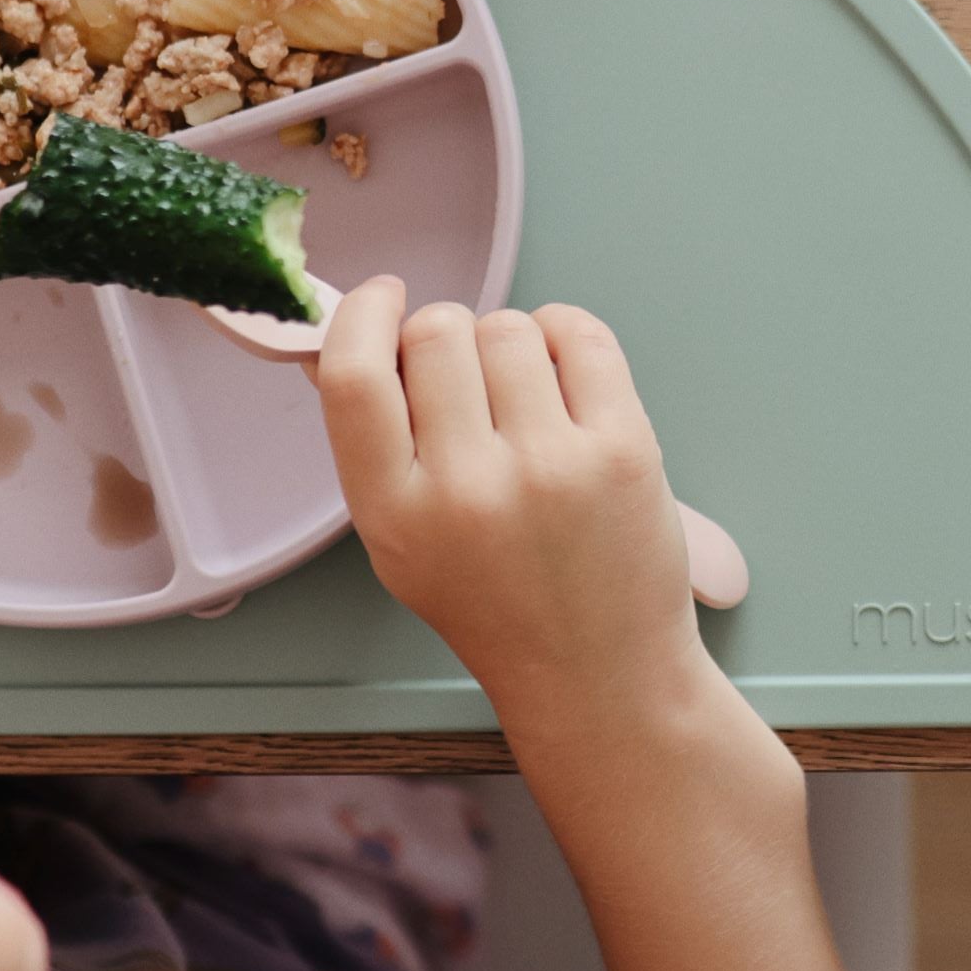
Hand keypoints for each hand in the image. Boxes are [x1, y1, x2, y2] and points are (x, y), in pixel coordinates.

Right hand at [316, 278, 710, 722]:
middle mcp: (466, 488)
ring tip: (523, 399)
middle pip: (434, 333)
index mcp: (393, 514)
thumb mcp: (400, 541)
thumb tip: (348, 334)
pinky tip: (564, 379)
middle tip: (465, 380)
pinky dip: (566, 338)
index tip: (383, 299)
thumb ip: (372, 445)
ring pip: (507, 327)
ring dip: (510, 344)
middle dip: (444, 335)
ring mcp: (548, 466)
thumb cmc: (495, 602)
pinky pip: (579, 333)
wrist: (596, 671)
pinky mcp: (622, 448)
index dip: (362, 315)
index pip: (352, 374)